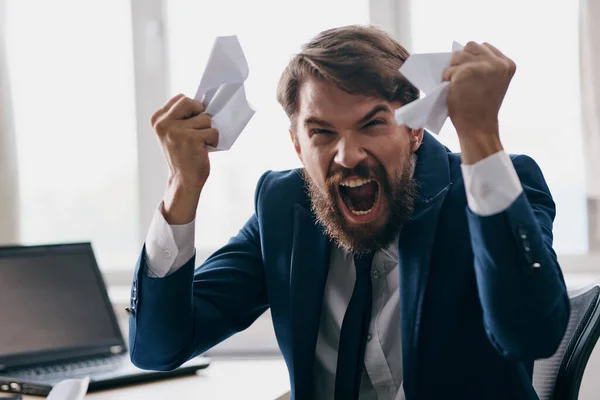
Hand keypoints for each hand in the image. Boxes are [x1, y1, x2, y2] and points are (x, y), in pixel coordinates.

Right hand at [151, 94, 218, 223]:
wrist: (183, 181)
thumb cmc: (184, 155)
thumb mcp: (174, 133)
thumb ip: (182, 117)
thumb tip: (206, 102)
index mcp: (158, 120)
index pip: (181, 98)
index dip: (192, 108)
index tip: (191, 123)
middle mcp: (164, 124)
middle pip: (191, 102)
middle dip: (200, 114)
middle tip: (199, 130)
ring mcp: (176, 131)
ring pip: (205, 118)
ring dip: (207, 131)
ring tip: (199, 144)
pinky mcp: (191, 139)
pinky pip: (213, 131)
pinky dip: (214, 141)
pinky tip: (204, 150)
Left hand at [442, 42, 515, 162]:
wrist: (478, 127)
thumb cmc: (482, 107)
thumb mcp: (492, 82)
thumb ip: (486, 66)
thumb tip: (461, 52)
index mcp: (507, 64)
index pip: (484, 47)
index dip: (474, 58)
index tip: (472, 74)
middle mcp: (498, 62)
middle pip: (470, 46)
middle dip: (462, 59)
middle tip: (461, 78)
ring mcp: (482, 66)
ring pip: (457, 55)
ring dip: (452, 69)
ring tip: (457, 85)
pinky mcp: (466, 72)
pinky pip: (447, 70)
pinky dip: (445, 80)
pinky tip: (452, 91)